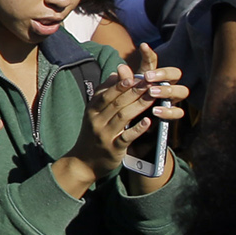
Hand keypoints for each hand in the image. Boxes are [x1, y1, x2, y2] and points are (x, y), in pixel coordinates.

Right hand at [66, 48, 184, 185]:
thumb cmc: (92, 133)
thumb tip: (116, 73)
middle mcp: (96, 121)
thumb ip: (104, 92)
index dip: (122, 84)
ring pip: (122, 117)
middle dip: (134, 92)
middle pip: (116, 103)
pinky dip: (137, 129)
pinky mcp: (113, 149)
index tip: (137, 76)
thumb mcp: (93, 112)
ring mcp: (104, 135)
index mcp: (92, 110)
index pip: (107, 93)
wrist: (83, 161)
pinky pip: (126, 137)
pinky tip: (148, 122)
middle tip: (150, 83)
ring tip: (152, 97)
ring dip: (139, 106)